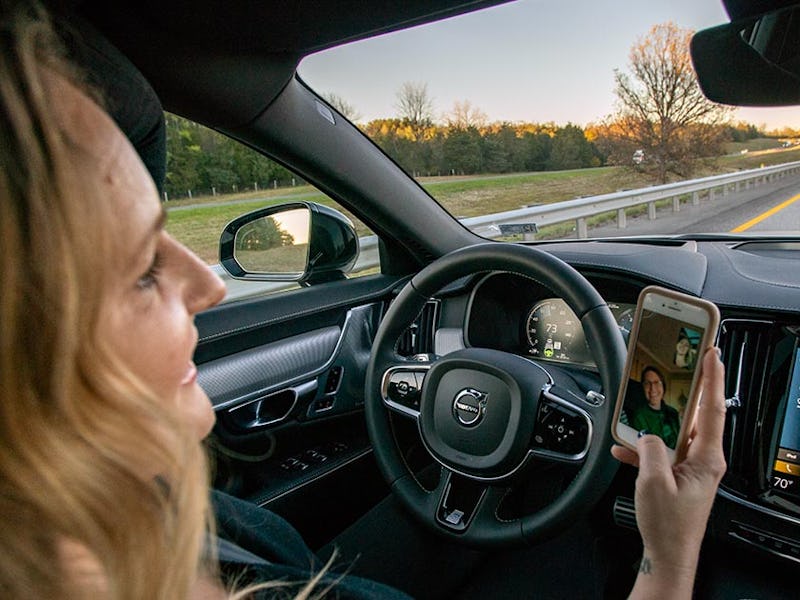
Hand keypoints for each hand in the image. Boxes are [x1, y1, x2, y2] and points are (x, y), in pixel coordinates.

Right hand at [612, 347, 726, 597]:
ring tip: (643, 407)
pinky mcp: (678, 475)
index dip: (712, 379)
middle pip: (697, 415)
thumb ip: (650, 449)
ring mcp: (691, 467)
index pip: (713, 409)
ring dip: (657, 421)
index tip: (712, 355)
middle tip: (684, 365)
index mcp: (707, 459)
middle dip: (688, 390)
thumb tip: (646, 433)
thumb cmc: (669, 526)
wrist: (668, 554)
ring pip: (676, 432)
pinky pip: (662, 450)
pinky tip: (625, 448)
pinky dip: (644, 447)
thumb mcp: (654, 482)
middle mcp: (703, 460)